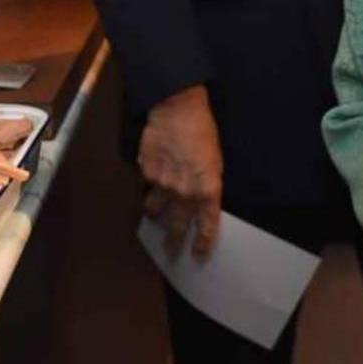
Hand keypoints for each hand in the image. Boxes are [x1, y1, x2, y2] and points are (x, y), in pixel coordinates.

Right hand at [138, 85, 222, 259]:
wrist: (178, 109)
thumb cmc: (202, 131)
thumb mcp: (215, 161)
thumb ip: (207, 183)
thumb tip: (199, 197)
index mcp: (208, 190)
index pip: (206, 226)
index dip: (201, 243)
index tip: (197, 254)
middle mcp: (185, 192)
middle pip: (176, 226)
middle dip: (173, 242)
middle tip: (170, 252)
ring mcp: (163, 184)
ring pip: (154, 210)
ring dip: (155, 214)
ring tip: (154, 215)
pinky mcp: (147, 173)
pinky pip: (147, 185)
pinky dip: (149, 183)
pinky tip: (153, 172)